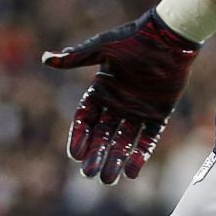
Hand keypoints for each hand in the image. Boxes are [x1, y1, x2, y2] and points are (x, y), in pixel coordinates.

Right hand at [41, 10, 199, 184]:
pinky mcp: (158, 114)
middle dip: (96, 155)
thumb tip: (46, 58)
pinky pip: (147, 139)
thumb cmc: (134, 38)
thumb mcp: (103, 48)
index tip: (75, 155)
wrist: (170, 36)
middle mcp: (117, 103)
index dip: (80, 137)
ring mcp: (138, 110)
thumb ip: (76, 57)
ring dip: (116, 160)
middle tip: (89, 174)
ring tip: (108, 179)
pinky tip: (131, 172)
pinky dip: (140, 155)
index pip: (85, 119)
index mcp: (101, 89)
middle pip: (103, 135)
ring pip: (123, 141)